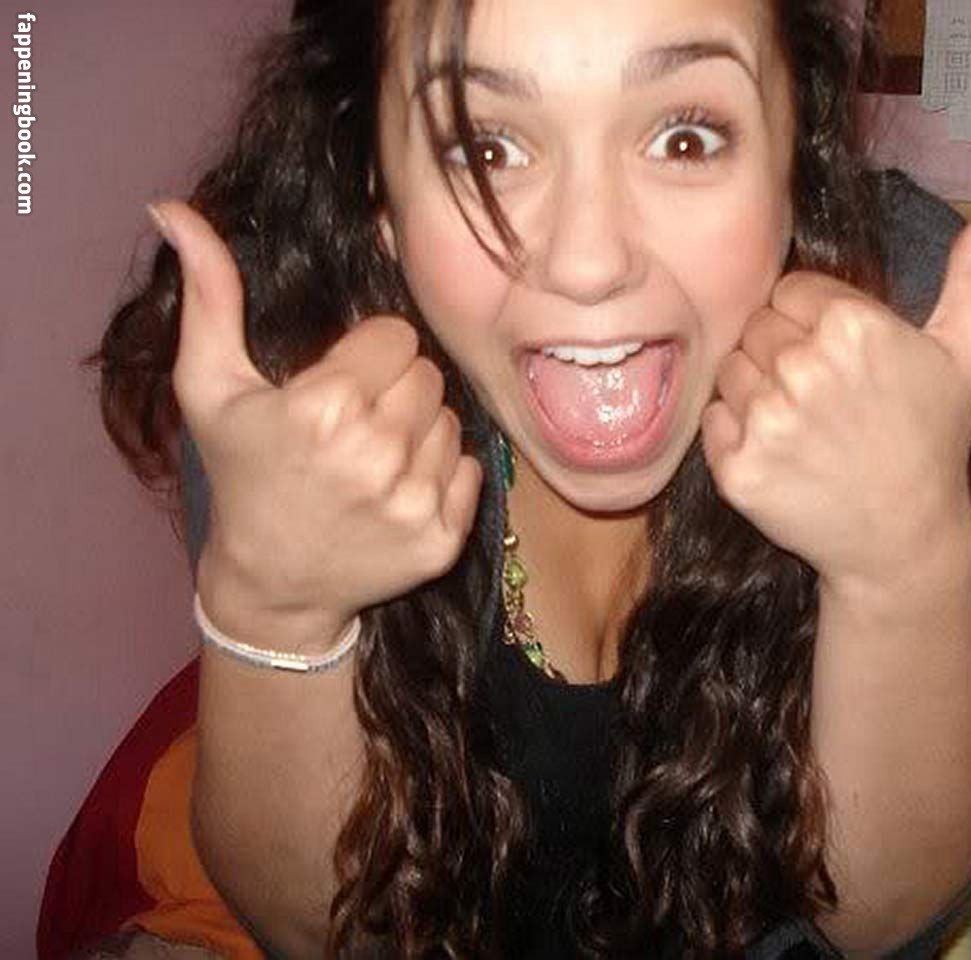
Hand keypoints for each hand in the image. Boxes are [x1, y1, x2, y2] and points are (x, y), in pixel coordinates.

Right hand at [153, 202, 482, 646]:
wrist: (271, 583)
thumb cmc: (242, 475)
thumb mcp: (210, 387)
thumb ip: (209, 295)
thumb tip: (174, 210)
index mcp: (326, 406)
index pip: (397, 336)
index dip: (368, 354)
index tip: (341, 382)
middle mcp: (378, 454)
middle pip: (428, 375)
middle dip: (396, 390)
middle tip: (357, 422)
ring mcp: (414, 501)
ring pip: (452, 420)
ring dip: (421, 431)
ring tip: (375, 458)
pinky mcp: (443, 538)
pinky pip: (473, 470)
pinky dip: (444, 476)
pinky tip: (399, 491)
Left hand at [701, 196, 970, 592]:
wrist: (903, 539)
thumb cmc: (934, 437)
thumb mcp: (970, 348)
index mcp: (851, 325)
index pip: (790, 289)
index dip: (813, 319)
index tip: (842, 356)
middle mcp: (802, 368)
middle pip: (757, 326)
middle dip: (784, 351)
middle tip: (824, 395)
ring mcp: (765, 421)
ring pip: (730, 369)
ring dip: (756, 390)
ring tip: (803, 424)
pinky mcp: (736, 468)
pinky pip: (711, 419)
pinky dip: (734, 432)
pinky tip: (780, 451)